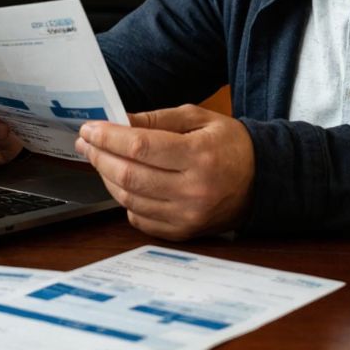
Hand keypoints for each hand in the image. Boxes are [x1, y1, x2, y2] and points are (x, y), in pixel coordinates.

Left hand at [74, 104, 254, 240]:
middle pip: (130, 176)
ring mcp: (188, 216)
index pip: (140, 147)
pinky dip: (125, 201)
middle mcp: (194, 190)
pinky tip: (123, 183)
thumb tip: (119, 122)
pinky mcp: (184, 232)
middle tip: (87, 143)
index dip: (109, 138)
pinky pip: (140, 219)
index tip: (90, 129)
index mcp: (199, 155)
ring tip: (100, 160)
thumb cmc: (230, 145)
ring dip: (107, 178)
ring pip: (129, 200)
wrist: (262, 180)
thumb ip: (157, 119)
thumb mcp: (198, 118)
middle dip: (100, 157)